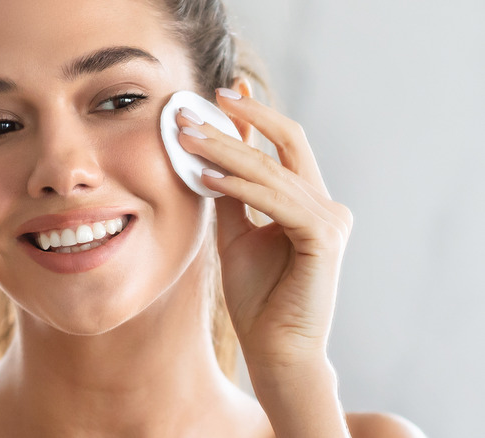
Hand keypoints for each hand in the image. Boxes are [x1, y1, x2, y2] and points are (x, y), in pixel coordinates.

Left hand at [176, 90, 352, 370]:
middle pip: (286, 144)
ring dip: (227, 151)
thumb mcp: (237, 235)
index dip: (257, 117)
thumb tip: (211, 159)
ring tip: (187, 137)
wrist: (275, 349)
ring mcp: (329, 220)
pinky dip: (240, 187)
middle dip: (245, 118)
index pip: (284, 147)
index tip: (226, 92)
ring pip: (273, 171)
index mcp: (308, 203)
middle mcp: (326, 205)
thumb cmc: (258, 298)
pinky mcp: (323, 237)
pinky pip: (276, 200)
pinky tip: (208, 177)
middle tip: (202, 101)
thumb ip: (232, 197)